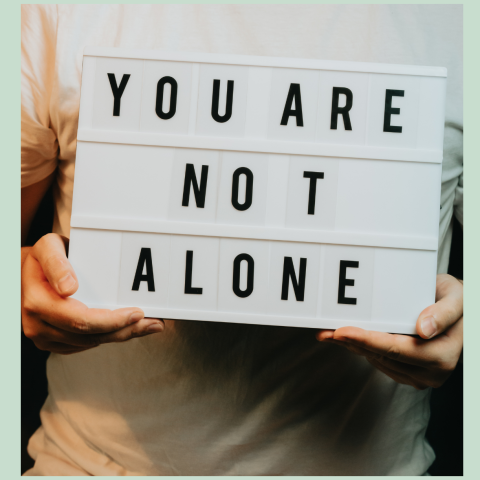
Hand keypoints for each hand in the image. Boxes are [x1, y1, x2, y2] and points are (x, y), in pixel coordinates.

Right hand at [21, 233, 164, 353]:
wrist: (23, 273)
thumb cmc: (40, 258)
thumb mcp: (46, 248)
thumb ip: (57, 264)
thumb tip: (69, 287)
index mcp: (38, 304)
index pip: (81, 320)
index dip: (112, 321)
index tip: (137, 313)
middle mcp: (39, 325)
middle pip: (91, 336)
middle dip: (126, 330)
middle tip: (154, 323)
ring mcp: (45, 337)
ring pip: (91, 343)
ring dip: (122, 335)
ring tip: (148, 325)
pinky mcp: (54, 341)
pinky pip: (85, 344)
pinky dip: (109, 337)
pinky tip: (127, 328)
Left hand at [316, 274, 462, 389]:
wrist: (461, 313)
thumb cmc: (458, 301)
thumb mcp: (456, 298)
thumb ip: (443, 312)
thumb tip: (423, 330)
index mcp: (442, 355)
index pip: (396, 349)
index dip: (366, 340)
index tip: (341, 331)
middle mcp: (431, 372)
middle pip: (380, 356)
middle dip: (350, 343)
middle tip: (324, 331)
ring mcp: (418, 376)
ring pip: (375, 360)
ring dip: (351, 346)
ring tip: (329, 331)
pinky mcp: (407, 373)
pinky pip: (378, 361)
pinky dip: (360, 348)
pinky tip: (345, 338)